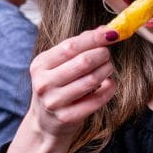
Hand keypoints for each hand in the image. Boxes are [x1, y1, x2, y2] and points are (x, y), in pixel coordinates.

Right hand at [4, 27, 118, 152]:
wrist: (46, 123)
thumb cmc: (57, 87)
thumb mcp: (58, 65)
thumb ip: (78, 46)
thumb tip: (105, 30)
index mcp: (40, 65)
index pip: (70, 46)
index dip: (94, 38)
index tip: (112, 33)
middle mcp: (44, 83)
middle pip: (83, 62)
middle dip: (102, 55)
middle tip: (107, 55)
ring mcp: (54, 102)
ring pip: (92, 80)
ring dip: (107, 70)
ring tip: (108, 68)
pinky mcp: (67, 117)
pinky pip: (97, 100)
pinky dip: (109, 89)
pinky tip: (109, 84)